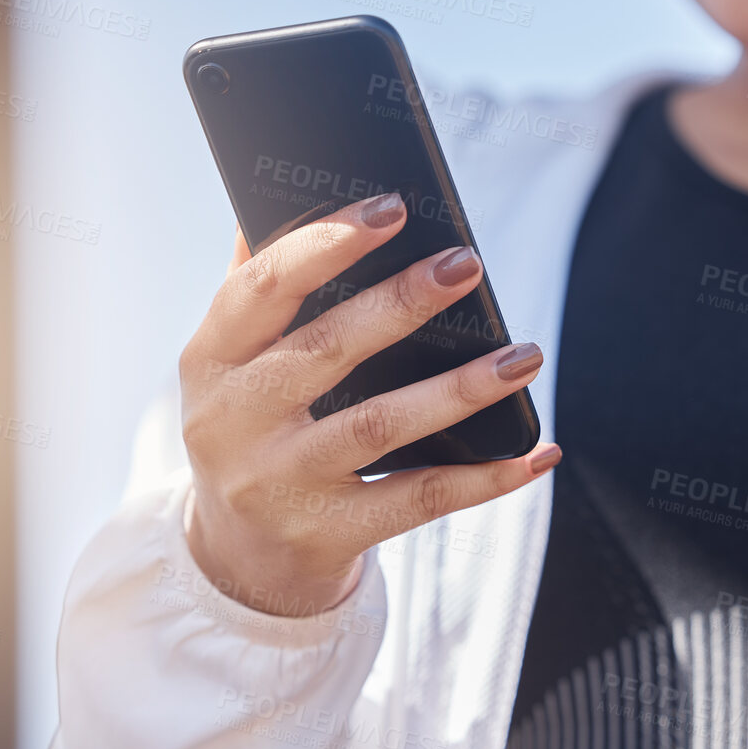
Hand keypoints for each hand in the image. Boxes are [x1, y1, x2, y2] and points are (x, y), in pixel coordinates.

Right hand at [180, 194, 560, 617]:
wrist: (239, 556)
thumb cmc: (253, 428)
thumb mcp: (232, 364)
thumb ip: (259, 288)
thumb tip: (280, 192)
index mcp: (210, 361)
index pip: (259, 289)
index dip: (323, 244)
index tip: (392, 207)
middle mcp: (235, 423)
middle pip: (327, 353)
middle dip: (401, 304)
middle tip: (468, 264)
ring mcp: (282, 485)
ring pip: (381, 427)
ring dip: (460, 389)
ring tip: (524, 355)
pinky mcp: (330, 534)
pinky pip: (420, 501)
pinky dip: (486, 479)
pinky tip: (538, 454)